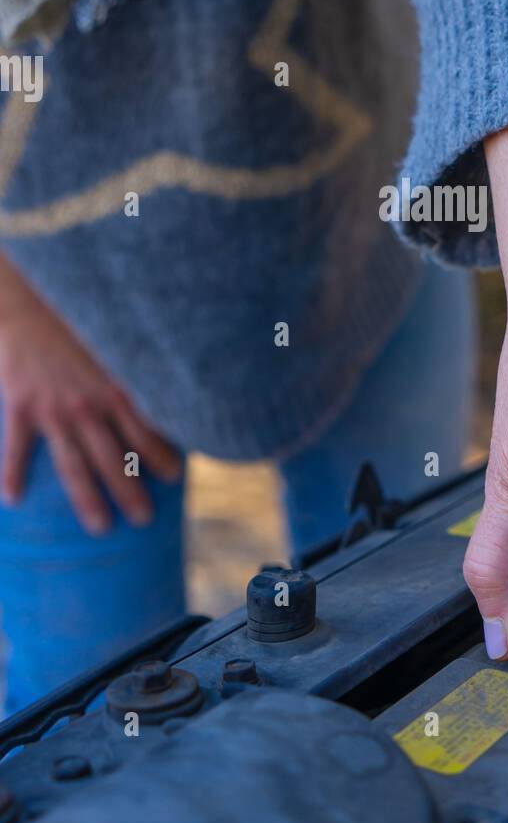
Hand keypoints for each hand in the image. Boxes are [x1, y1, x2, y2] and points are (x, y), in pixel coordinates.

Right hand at [0, 256, 180, 533]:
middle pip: (115, 458)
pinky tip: (12, 500)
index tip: (176, 477)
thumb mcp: (116, 332)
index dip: (162, 454)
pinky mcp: (19, 403)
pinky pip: (16, 447)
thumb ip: (137, 358)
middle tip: (144, 520)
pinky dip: (12, 473)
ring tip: (101, 527)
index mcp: (116, 385)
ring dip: (88, 499)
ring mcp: (52, 408)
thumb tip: (174, 376)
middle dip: (132, 491)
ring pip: (74, 464)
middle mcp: (88, 404)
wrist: (28, 295)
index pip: (147, 429)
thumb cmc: (76, 310)